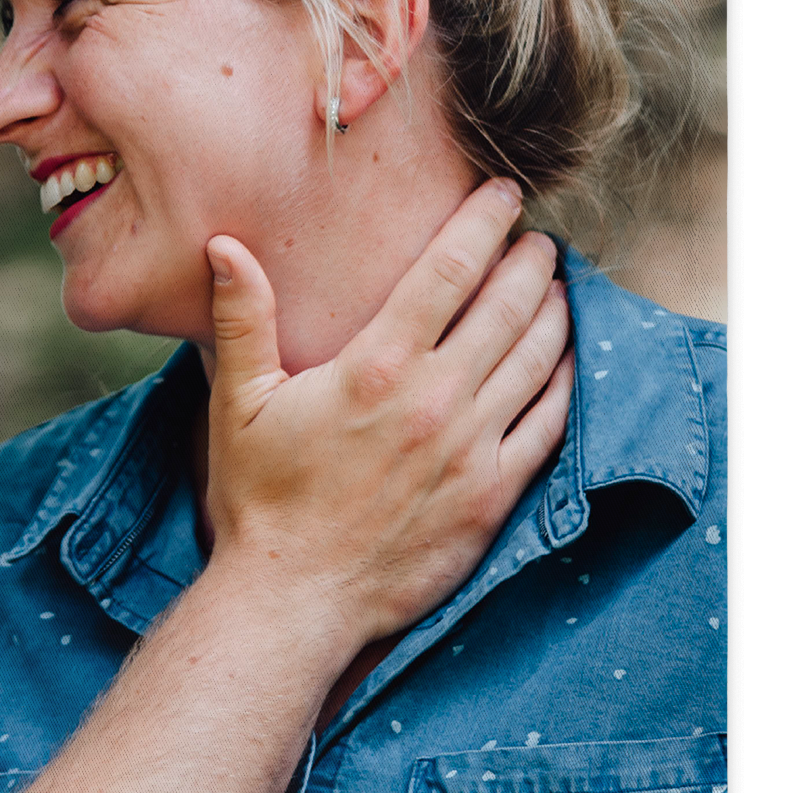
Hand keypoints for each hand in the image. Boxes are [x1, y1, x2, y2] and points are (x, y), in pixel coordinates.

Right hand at [203, 179, 572, 648]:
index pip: (446, 273)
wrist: (295, 597)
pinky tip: (567, 360)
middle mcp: (434, 400)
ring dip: (556, 312)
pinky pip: (549, 425)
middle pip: (507, 307)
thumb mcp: (238, 401)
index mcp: (375, 367)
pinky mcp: (492, 495)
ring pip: (538, 360)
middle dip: (530, 261)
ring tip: (558, 285)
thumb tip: (224, 247)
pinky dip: (566, 382)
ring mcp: (471, 449)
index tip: (503, 194)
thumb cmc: (261, 499)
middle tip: (538, 237)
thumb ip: (243, 318)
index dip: (481, 224)